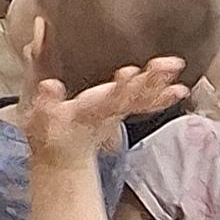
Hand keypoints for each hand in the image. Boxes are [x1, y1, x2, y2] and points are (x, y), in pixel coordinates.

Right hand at [23, 58, 183, 161]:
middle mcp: (108, 112)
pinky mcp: (123, 109)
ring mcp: (118, 111)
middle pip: (133, 96)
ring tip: (177, 67)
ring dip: (162, 84)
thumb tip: (48, 74)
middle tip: (170, 64)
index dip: (120, 87)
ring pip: (143, 98)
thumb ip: (44, 96)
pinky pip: (147, 103)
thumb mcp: (39, 117)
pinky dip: (163, 96)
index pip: (106, 98)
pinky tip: (180, 89)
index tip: (130, 72)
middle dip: (151, 81)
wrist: (63, 155)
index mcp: (89, 111)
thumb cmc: (49, 132)